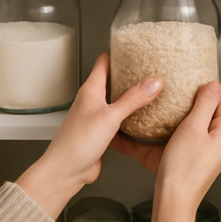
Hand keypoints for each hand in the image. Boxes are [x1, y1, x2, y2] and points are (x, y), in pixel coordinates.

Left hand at [16, 53, 163, 217]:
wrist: (66, 171)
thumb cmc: (77, 142)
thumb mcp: (110, 116)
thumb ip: (133, 99)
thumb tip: (154, 82)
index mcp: (91, 90)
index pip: (104, 62)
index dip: (119, 53)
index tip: (137, 50)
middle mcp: (92, 101)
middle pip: (113, 80)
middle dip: (131, 75)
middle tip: (151, 71)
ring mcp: (96, 117)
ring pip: (116, 101)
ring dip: (132, 97)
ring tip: (152, 92)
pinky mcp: (102, 133)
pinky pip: (118, 119)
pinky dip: (130, 116)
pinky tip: (144, 118)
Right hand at [111, 81, 220, 221]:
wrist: (171, 202)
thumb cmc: (183, 170)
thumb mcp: (194, 128)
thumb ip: (205, 105)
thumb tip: (214, 86)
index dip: (214, 91)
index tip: (202, 80)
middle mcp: (215, 148)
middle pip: (209, 118)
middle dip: (196, 103)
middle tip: (184, 90)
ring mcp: (201, 157)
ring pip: (193, 130)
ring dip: (180, 118)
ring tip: (169, 106)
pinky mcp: (186, 164)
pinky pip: (178, 143)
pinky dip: (166, 134)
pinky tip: (151, 130)